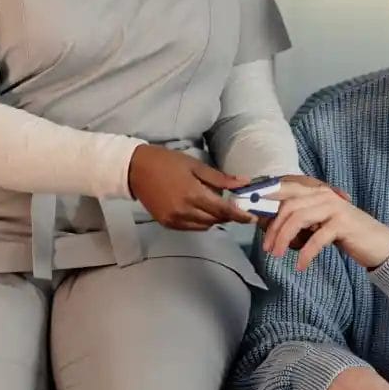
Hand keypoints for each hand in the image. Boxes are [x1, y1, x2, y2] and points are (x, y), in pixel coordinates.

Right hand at [127, 145, 254, 229]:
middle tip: (236, 208)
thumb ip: (219, 178)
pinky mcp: (167, 223)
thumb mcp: (195, 165)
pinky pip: (191, 227)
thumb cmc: (167, 162)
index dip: (240, 215)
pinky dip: (201, 222)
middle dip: (228, 215)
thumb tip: (244, 183)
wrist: (135, 169)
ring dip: (215, 219)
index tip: (253, 218)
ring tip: (217, 206)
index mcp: (194, 195)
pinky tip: (201, 210)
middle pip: (215, 220)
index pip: (223, 210)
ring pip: (204, 226)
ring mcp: (175, 220)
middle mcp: (185, 211)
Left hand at [263, 179, 388, 270]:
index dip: (265, 198)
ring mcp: (334, 207)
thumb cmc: (345, 234)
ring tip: (277, 255)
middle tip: (267, 248)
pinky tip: (300, 265)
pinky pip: (317, 238)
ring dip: (284, 238)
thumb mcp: (318, 224)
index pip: (285, 190)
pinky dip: (306, 253)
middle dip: (273, 227)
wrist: (378, 243)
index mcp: (316, 191)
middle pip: (288, 206)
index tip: (249, 211)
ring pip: (299, 218)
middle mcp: (323, 195)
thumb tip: (270, 227)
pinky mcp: (343, 223)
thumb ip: (299, 221)